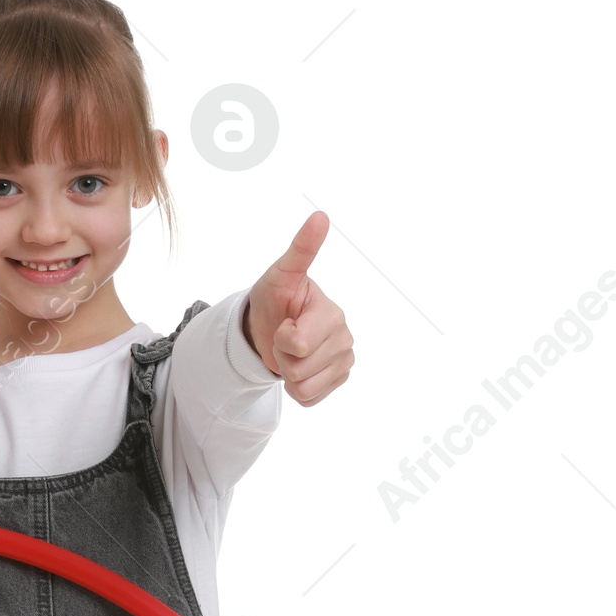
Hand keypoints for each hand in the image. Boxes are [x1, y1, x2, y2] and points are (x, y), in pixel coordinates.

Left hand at [242, 211, 353, 405]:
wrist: (270, 327)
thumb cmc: (275, 299)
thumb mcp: (281, 275)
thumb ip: (301, 250)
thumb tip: (320, 215)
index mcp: (332, 313)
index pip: (297, 345)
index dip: (281, 338)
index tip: (285, 322)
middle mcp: (344, 336)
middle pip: (299, 369)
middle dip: (283, 357)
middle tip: (285, 337)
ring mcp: (344, 359)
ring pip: (304, 387)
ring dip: (288, 374)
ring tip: (291, 352)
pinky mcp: (339, 378)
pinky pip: (309, 399)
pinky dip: (297, 389)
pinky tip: (299, 366)